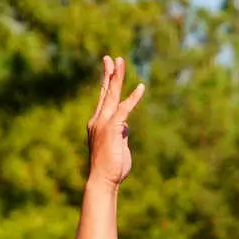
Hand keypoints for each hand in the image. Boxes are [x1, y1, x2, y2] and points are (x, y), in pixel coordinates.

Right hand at [87, 55, 144, 187]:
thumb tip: (126, 126)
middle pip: (105, 93)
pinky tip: (141, 88)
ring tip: (120, 61)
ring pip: (112, 95)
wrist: (103, 180)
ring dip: (117, 77)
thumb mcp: (118, 147)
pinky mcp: (112, 128)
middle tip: (112, 58)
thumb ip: (121, 134)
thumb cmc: (111, 169)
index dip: (106, 84)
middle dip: (109, 74)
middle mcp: (98, 120)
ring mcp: (104, 123)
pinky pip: (124, 109)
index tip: (108, 70)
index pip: (103, 100)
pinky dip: (133, 98)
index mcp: (98, 124)